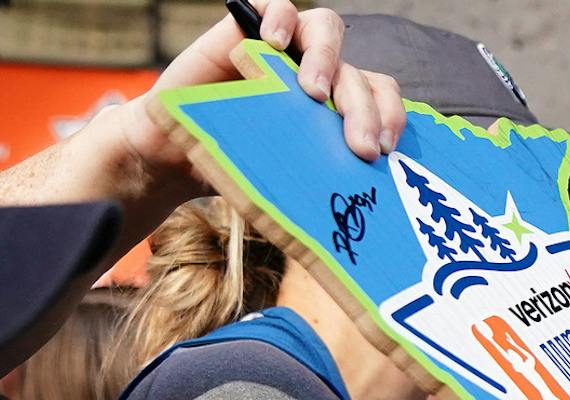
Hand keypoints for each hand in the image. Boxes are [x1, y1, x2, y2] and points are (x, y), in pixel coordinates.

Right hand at [124, 0, 405, 193]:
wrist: (178, 156)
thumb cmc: (239, 170)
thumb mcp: (291, 180)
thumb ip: (324, 178)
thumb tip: (364, 210)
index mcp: (341, 109)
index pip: (382, 97)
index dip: (391, 118)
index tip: (384, 152)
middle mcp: (321, 75)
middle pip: (357, 74)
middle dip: (364, 110)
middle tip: (360, 147)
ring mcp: (288, 50)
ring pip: (326, 30)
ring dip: (326, 59)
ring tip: (314, 93)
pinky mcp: (249, 29)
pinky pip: (277, 7)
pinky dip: (281, 18)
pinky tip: (277, 42)